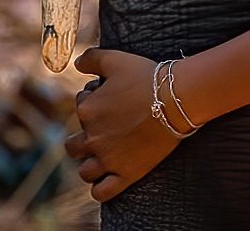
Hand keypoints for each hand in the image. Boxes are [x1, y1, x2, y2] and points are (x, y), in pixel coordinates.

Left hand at [63, 48, 181, 201]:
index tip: (110, 99)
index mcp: (87, 110)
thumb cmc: (146, 77)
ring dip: (89, 164)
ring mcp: (109, 159)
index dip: (92, 101)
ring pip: (85, 171)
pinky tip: (106, 180)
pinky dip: (99, 189)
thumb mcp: (116, 59)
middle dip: (82, 138)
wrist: (175, 99)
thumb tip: (77, 62)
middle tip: (102, 132)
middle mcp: (93, 137)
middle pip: (73, 145)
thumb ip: (92, 58)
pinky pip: (102, 192)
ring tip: (102, 157)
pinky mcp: (126, 174)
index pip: (80, 107)